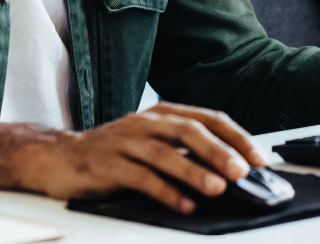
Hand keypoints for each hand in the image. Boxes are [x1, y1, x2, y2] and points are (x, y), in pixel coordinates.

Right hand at [17, 104, 270, 212]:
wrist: (59, 157)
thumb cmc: (113, 153)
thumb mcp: (152, 144)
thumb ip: (185, 151)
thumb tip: (231, 170)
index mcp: (160, 114)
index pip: (207, 119)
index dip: (236, 138)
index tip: (259, 158)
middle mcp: (144, 123)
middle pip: (188, 131)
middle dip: (218, 151)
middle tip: (241, 171)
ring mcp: (124, 142)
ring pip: (165, 153)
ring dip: (194, 171)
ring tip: (216, 188)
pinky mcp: (107, 164)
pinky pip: (141, 177)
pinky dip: (165, 192)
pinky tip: (183, 205)